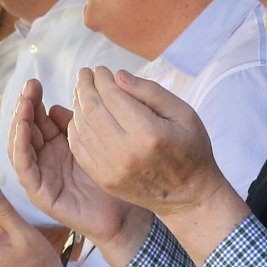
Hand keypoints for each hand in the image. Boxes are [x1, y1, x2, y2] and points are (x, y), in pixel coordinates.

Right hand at [8, 80, 136, 243]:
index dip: (33, 100)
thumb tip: (58, 104)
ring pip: (19, 146)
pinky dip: (20, 148)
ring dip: (18, 123)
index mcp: (56, 145)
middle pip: (25, 129)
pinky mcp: (41, 194)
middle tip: (29, 87)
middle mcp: (45, 159)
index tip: (35, 82)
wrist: (125, 214)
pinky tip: (24, 129)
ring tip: (24, 104)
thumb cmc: (115, 177)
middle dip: (24, 106)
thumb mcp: (96, 141)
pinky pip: (24, 169)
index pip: (37, 119)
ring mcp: (41, 176)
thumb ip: (76, 124)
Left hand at [65, 68, 223, 217]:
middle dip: (85, 87)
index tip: (101, 69)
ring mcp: (112, 169)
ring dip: (78, 105)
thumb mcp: (184, 114)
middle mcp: (126, 152)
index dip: (102, 79)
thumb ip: (151, 92)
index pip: (113, 97)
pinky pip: (79, 148)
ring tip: (82, 92)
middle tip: (85, 74)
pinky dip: (75, 128)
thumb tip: (118, 76)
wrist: (188, 196)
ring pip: (82, 128)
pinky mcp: (104, 180)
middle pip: (92, 110)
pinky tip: (80, 116)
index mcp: (149, 133)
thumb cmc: (191, 150)